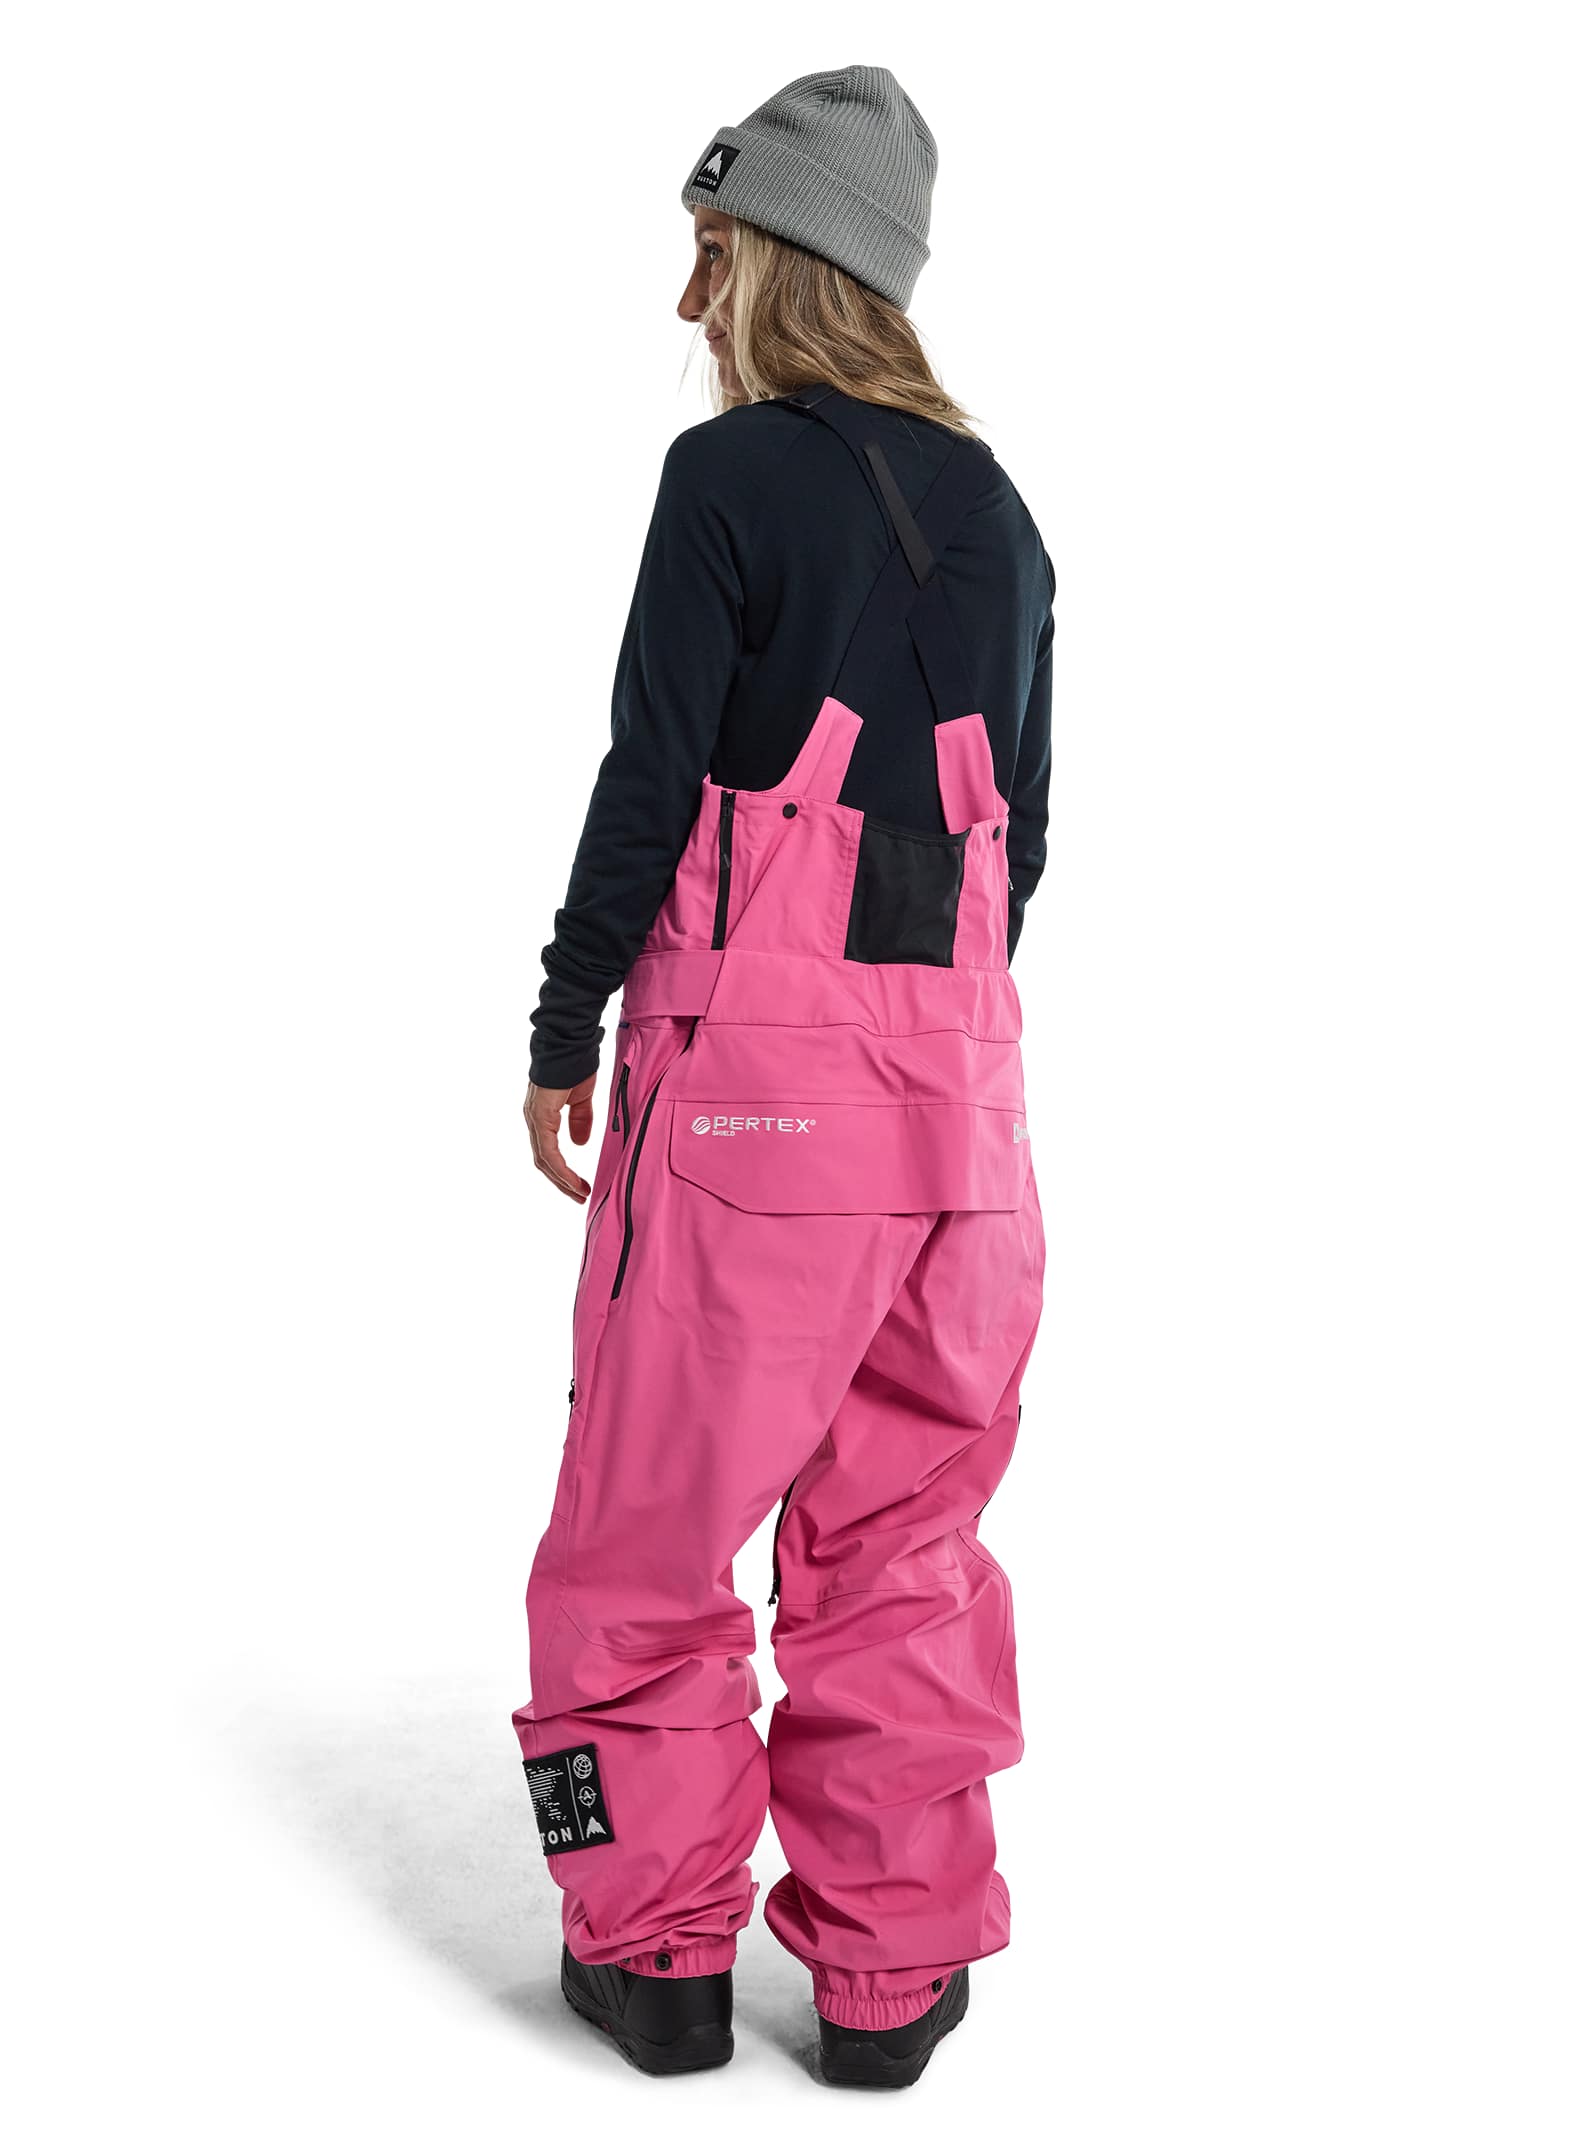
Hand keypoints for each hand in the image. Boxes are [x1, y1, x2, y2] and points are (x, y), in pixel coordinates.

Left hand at [524, 1074, 596, 1200]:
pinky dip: (560, 1169)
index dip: (563, 1172)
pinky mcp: (540, 1116)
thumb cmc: (575, 1064)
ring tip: (580, 1193)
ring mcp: (535, 1119)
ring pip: (544, 1160)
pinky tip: (572, 1180)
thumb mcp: (581, 1098)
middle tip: (580, 1197)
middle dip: (562, 1182)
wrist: (571, 1044)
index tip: (580, 1186)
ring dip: (562, 1180)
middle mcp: (534, 1120)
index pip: (548, 1152)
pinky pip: (548, 1150)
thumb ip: (580, 1120)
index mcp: (543, 1116)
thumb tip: (580, 1142)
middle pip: (543, 1161)